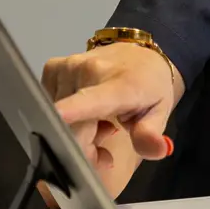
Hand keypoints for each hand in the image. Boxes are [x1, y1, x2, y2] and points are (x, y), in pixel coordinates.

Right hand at [42, 42, 181, 168]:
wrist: (141, 55)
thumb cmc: (150, 87)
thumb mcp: (159, 113)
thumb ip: (151, 134)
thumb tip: (159, 151)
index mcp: (119, 85)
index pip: (91, 100)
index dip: (72, 111)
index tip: (58, 117)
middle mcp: (90, 70)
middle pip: (71, 126)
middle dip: (84, 149)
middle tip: (104, 154)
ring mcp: (68, 66)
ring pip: (58, 120)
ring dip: (75, 134)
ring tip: (99, 126)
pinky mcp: (53, 67)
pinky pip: (50, 107)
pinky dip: (64, 118)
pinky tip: (83, 113)